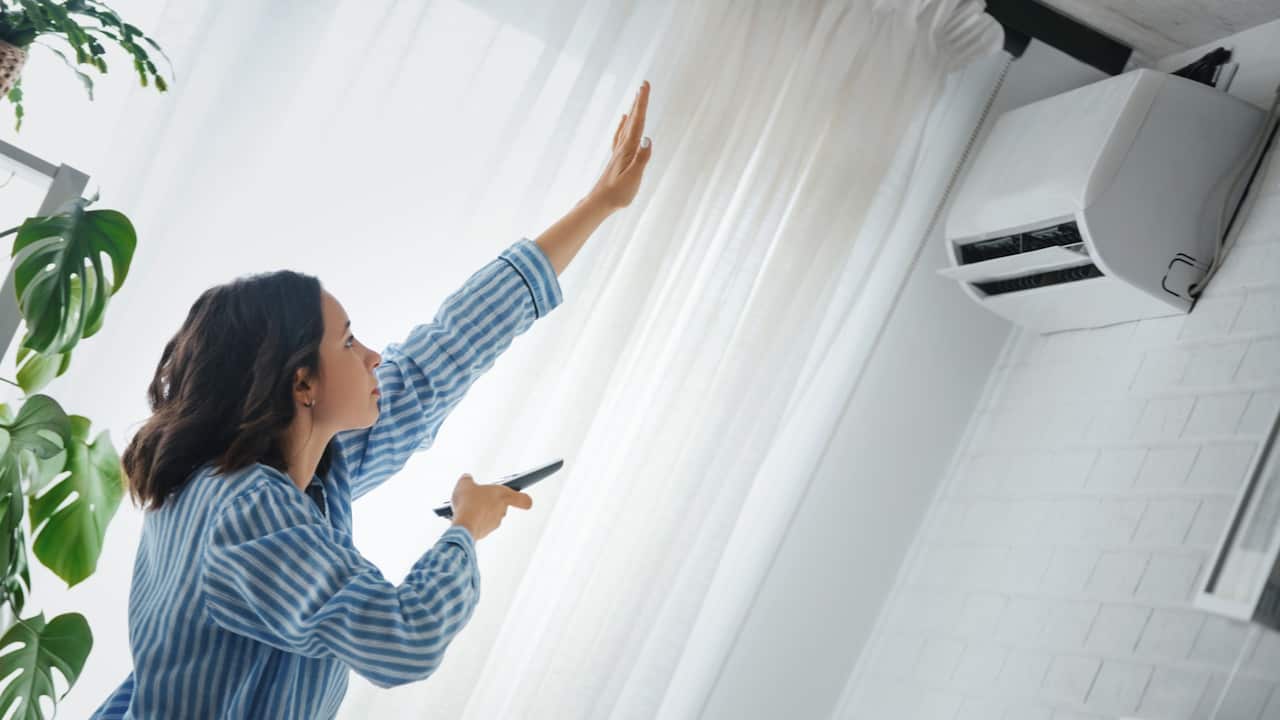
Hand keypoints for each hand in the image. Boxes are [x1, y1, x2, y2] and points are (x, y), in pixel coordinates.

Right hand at [449, 473, 532, 540]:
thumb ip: (468, 479)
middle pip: (502, 505)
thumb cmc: (468, 503)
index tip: (523, 496)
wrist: (462, 526)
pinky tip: (463, 517)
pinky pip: (481, 524)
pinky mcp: (485, 532)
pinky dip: (474, 521)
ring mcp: (495, 523)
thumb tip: (467, 478)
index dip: (523, 498)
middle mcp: (502, 510)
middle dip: (491, 501)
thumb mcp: (465, 484)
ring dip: (481, 512)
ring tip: (466, 507)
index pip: (524, 499)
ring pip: (490, 516)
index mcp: (504, 495)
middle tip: (478, 498)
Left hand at [586, 80, 652, 209]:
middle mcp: (622, 147)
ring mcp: (618, 152)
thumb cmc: (618, 193)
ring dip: (633, 110)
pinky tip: (624, 119)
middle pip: (632, 119)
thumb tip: (648, 138)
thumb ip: (642, 158)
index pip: (638, 122)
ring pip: (627, 125)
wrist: (599, 203)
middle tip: (644, 85)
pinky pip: (621, 134)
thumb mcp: (633, 177)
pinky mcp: (617, 157)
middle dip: (639, 102)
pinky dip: (624, 124)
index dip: (642, 103)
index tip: (645, 86)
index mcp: (627, 149)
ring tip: (637, 97)